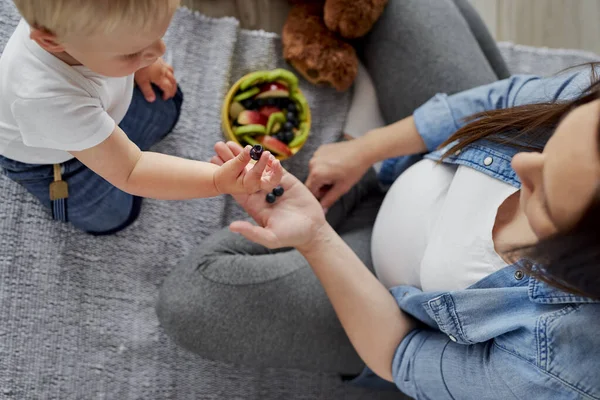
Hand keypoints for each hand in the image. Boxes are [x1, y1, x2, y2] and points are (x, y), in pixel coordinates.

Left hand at [134, 58, 176, 101]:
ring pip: (172, 73)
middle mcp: (164, 71)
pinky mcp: (160, 59)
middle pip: (173, 81)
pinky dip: (170, 72)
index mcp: (160, 77)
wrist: (137, 51)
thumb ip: (147, 91)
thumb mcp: (141, 81)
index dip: (168, 94)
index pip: (168, 88)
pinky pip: (168, 67)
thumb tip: (152, 100)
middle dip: (173, 89)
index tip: (164, 98)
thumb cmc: (139, 67)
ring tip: (170, 85)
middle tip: (170, 95)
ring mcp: (162, 64)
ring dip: (173, 80)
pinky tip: (165, 72)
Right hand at [211, 141, 283, 195]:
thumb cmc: (225, 176)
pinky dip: (269, 161)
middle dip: (276, 171)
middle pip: (272, 181)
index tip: (265, 152)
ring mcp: (260, 179)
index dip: (262, 162)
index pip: (258, 173)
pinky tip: (265, 154)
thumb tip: (250, 148)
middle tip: (276, 161)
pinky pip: (270, 169)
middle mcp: (257, 184)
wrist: (222, 181)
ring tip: (267, 154)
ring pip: (273, 175)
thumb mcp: (231, 167)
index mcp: (249, 185)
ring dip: (273, 164)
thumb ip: (241, 158)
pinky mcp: (261, 173)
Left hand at [212, 141, 326, 248]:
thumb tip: (232, 227)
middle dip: (231, 159)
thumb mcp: (270, 237)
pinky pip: (276, 168)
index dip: (225, 175)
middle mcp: (261, 194)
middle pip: (243, 173)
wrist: (313, 230)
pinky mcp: (287, 181)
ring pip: (257, 167)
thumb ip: (252, 232)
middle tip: (219, 145)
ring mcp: (274, 186)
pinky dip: (269, 159)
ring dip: (247, 155)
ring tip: (234, 141)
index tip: (212, 163)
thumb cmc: (290, 237)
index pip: (236, 187)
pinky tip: (261, 149)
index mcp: (254, 205)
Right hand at [305, 138, 371, 208]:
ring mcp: (316, 154)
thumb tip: (322, 210)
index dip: (319, 194)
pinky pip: (318, 162)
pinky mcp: (320, 149)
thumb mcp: (342, 188)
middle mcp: (312, 163)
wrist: (362, 150)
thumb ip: (329, 200)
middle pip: (312, 180)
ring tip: (337, 173)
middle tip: (335, 183)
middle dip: (321, 185)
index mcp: (316, 174)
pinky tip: (336, 164)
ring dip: (322, 175)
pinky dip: (324, 166)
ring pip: (315, 172)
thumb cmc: (354, 169)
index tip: (329, 192)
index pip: (310, 191)